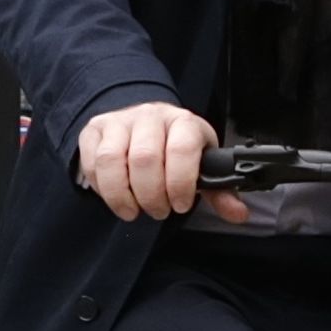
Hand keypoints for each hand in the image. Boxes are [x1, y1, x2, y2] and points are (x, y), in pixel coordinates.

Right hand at [75, 101, 215, 222]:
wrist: (145, 120)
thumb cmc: (175, 148)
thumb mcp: (201, 164)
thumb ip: (219, 190)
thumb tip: (239, 214)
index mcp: (183, 122)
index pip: (181, 149)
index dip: (180, 182)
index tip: (181, 205)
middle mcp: (150, 116)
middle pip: (144, 158)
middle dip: (151, 195)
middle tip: (158, 211)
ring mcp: (119, 121)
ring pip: (112, 160)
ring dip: (121, 195)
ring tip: (133, 210)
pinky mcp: (95, 131)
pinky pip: (92, 162)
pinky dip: (102, 188)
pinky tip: (116, 197)